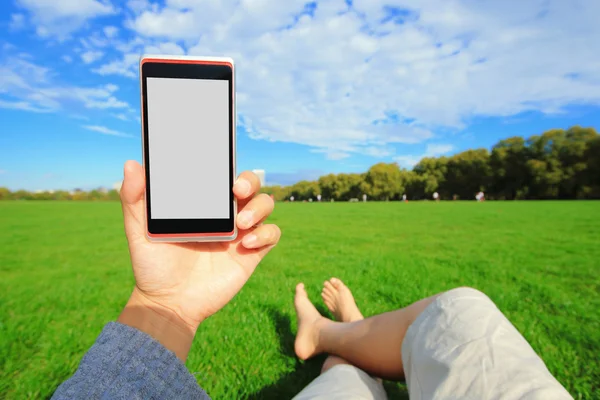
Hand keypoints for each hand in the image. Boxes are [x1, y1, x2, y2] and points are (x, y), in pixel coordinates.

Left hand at [117, 161, 280, 358]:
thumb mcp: (139, 231)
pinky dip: (265, 233)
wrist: (168, 303)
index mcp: (203, 203)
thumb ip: (133, 199)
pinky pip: (271, 235)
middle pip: (251, 185)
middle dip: (250, 181)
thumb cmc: (153, 265)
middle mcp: (224, 214)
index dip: (228, 165)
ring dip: (259, 207)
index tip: (223, 165)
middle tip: (237, 189)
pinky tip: (245, 243)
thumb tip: (131, 165)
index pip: (222, 175)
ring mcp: (240, 233)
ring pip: (265, 205)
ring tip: (241, 222)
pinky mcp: (250, 254)